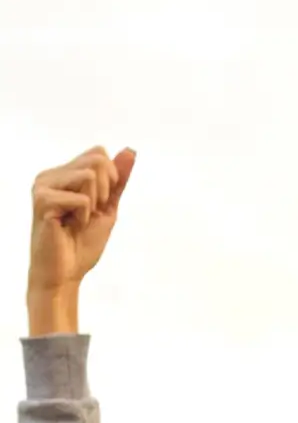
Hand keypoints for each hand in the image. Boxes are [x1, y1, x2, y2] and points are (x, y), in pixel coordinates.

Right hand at [27, 146, 134, 335]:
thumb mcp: (108, 207)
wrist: (66, 272)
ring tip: (77, 219)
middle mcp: (49, 175)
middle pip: (97, 160)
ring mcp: (43, 186)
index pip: (99, 153)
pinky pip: (82, 198)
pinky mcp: (43, 200)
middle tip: (90, 212)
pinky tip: (69, 226)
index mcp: (63, 174)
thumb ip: (118, 180)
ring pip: (89, 175)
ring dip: (94, 204)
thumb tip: (130, 150)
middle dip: (106, 190)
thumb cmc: (82, 242)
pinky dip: (84, 216)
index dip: (112, 177)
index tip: (102, 202)